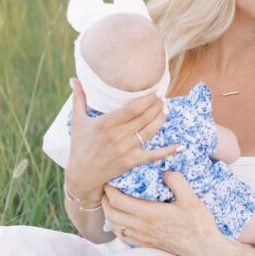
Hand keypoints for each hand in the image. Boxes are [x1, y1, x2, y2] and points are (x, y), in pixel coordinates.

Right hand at [64, 77, 178, 199]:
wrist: (81, 176)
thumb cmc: (79, 146)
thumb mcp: (77, 121)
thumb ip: (78, 98)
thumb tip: (74, 79)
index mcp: (106, 123)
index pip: (133, 108)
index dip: (148, 99)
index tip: (157, 92)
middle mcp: (117, 136)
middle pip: (144, 117)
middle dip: (157, 106)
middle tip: (164, 98)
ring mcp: (126, 149)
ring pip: (150, 131)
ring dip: (161, 119)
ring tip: (166, 110)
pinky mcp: (131, 161)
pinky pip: (153, 155)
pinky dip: (168, 151)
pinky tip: (180, 146)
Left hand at [102, 172, 225, 255]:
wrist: (204, 251)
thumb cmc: (199, 225)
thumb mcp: (191, 198)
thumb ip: (176, 181)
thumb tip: (164, 171)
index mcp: (149, 213)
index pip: (118, 200)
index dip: (109, 189)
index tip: (109, 179)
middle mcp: (141, 227)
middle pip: (110, 213)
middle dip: (104, 200)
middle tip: (107, 189)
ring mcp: (142, 238)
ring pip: (114, 226)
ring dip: (108, 213)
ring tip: (111, 203)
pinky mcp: (146, 245)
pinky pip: (123, 236)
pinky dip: (116, 227)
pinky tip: (121, 221)